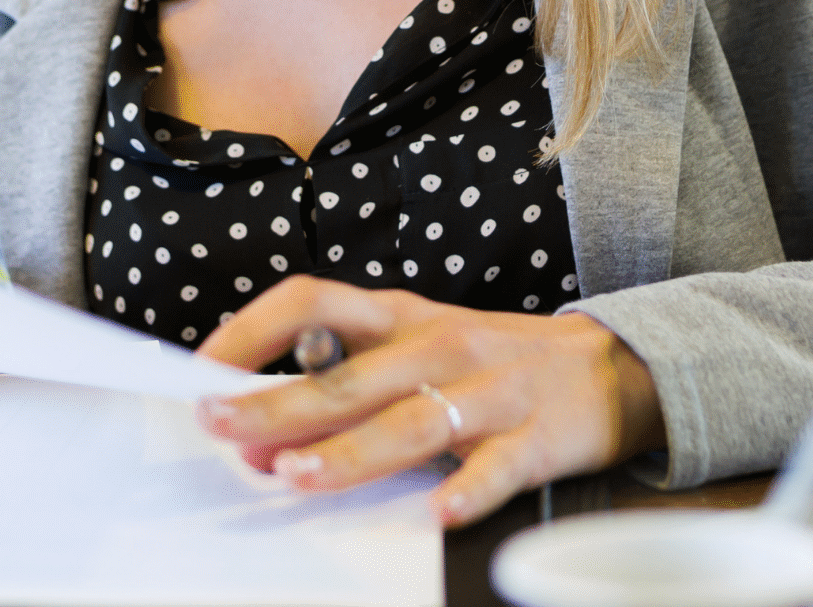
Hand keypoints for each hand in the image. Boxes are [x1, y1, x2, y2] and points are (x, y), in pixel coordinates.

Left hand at [193, 276, 664, 526]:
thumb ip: (345, 382)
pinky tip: (438, 511)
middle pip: (348, 376)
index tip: (202, 367)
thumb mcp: (417, 347)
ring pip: (410, 421)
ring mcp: (489, 391)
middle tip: (223, 429)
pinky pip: (497, 467)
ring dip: (350, 450)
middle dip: (278, 404)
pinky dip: (467, 489)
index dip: (252, 329)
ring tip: (298, 475)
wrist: (611, 367)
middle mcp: (439, 345)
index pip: (312, 301)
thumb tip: (259, 431)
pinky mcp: (537, 437)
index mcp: (401, 316)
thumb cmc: (491, 361)